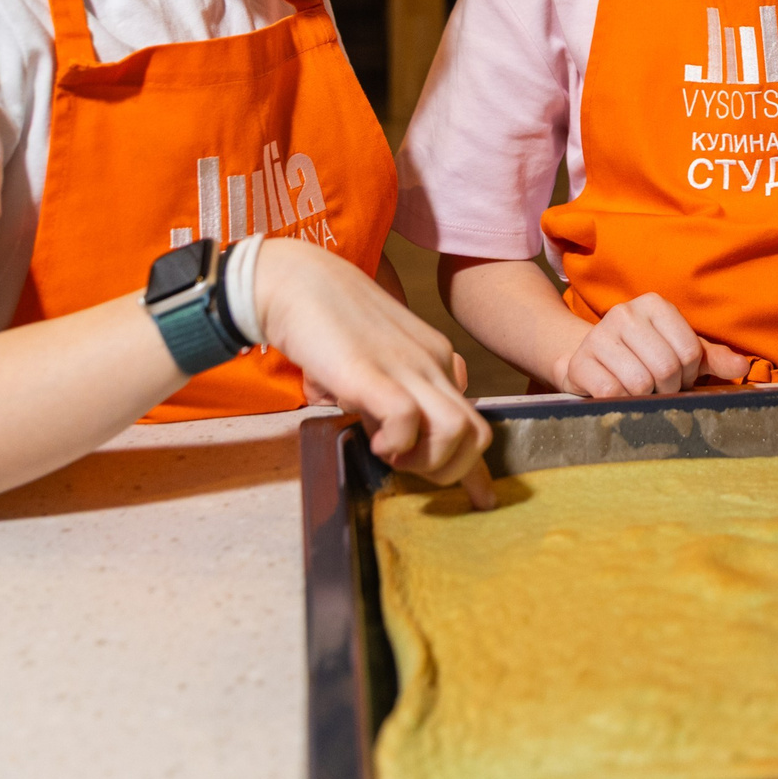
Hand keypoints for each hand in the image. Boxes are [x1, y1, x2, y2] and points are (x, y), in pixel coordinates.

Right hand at [255, 239, 490, 488]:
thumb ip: (394, 391)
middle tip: (408, 468)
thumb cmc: (330, 322)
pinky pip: (407, 420)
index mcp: (435, 359)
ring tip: (391, 455)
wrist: (296, 280)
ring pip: (457, 431)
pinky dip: (395, 444)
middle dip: (451, 470)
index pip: (475, 419)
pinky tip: (372, 440)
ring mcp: (405, 367)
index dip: (477, 468)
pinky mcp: (371, 372)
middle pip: (477, 434)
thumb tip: (395, 434)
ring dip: (427, 461)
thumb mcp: (377, 358)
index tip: (481, 498)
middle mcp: (432, 363)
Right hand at [558, 293, 753, 397]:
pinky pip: (611, 392)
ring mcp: (598, 335)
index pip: (689, 351)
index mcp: (655, 304)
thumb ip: (712, 358)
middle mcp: (625, 313)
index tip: (679, 376)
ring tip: (639, 389)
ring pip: (639, 383)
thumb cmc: (644, 356)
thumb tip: (742, 367)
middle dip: (668, 388)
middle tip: (660, 387)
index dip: (689, 374)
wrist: (591, 361)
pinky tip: (618, 393)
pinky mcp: (579, 362)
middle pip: (666, 367)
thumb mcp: (680, 352)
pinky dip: (621, 401)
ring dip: (645, 397)